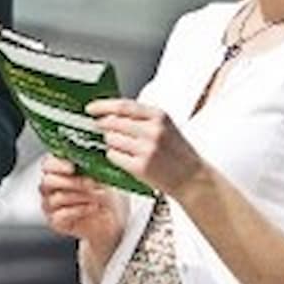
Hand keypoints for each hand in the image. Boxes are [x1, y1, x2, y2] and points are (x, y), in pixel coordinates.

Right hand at [39, 155, 123, 252]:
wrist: (108, 219)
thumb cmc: (101, 195)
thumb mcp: (100, 177)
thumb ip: (91, 168)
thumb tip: (92, 162)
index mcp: (56, 171)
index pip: (47, 163)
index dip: (58, 164)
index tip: (72, 167)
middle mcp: (49, 187)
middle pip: (48, 181)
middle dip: (72, 182)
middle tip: (90, 183)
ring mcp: (49, 205)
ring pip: (56, 198)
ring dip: (80, 196)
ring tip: (97, 196)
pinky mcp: (55, 221)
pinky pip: (61, 215)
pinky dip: (79, 210)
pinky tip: (92, 207)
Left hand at [86, 98, 203, 196]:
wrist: (192, 178)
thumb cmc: (177, 152)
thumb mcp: (165, 126)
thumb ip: (141, 118)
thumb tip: (110, 112)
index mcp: (159, 116)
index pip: (123, 106)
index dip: (102, 106)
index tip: (91, 108)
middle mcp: (153, 131)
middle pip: (113, 122)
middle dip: (102, 124)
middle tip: (97, 125)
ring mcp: (146, 150)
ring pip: (111, 139)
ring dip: (109, 141)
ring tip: (118, 144)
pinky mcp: (140, 167)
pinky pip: (114, 156)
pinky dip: (113, 155)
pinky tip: (122, 156)